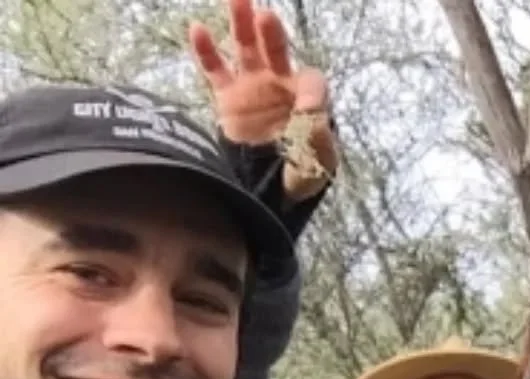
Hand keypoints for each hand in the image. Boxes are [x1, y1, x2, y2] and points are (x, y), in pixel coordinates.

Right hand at [190, 0, 338, 201]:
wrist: (270, 196)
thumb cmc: (302, 177)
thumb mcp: (319, 157)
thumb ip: (316, 127)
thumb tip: (307, 102)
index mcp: (309, 100)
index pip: (311, 81)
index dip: (308, 88)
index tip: (301, 100)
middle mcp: (282, 88)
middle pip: (277, 50)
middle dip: (271, 32)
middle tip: (265, 13)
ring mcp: (253, 90)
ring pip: (246, 50)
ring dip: (241, 25)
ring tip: (238, 0)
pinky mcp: (229, 101)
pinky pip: (216, 71)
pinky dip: (206, 51)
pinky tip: (197, 29)